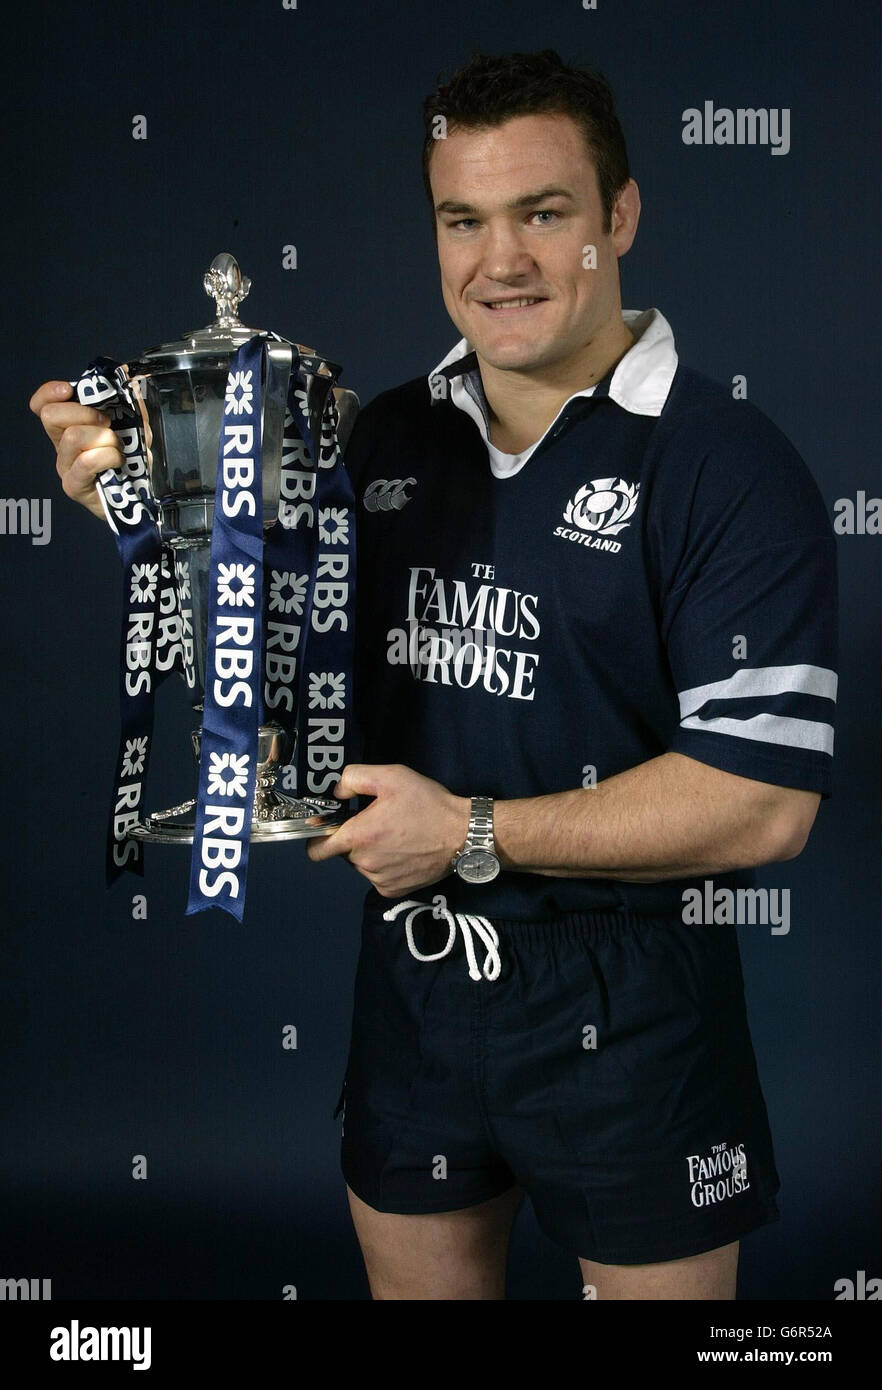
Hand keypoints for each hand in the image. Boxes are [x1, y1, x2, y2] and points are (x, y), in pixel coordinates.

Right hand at [29, 379, 123, 520]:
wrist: (145, 493)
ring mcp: (66, 466)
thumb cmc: (134, 458)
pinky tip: (118, 461)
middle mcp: (62, 445)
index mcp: (71, 425)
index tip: (68, 389)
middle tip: (108, 423)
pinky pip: (86, 461)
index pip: (42, 404)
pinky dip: (107, 456)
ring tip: (120, 448)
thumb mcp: (135, 421)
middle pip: (51, 416)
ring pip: (73, 437)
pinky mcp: (74, 486)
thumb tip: (126, 370)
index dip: (50, 392)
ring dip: (105, 438)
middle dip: (84, 413)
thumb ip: (129, 396)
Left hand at [306, 763, 470, 898]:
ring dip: (371, 853)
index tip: (330, 827)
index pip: (316, 848)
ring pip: (362, 865)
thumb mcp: (391, 776)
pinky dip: (385, 866)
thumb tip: (336, 793)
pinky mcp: (394, 891)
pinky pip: (378, 877)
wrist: (463, 835)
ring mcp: (379, 880)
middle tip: (380, 823)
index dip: (318, 836)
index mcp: (358, 837)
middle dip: (355, 838)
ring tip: (397, 836)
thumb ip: (353, 778)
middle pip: (343, 853)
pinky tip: (404, 852)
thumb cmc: (427, 804)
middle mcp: (364, 864)